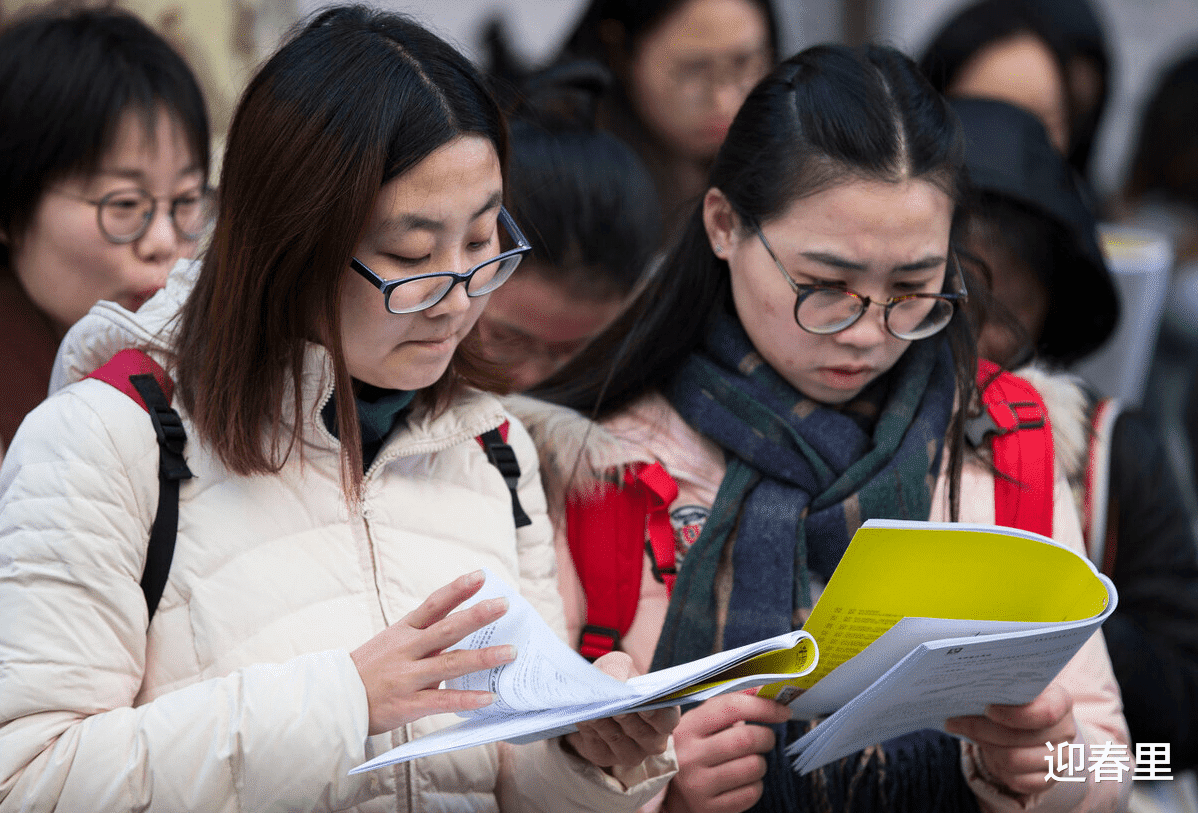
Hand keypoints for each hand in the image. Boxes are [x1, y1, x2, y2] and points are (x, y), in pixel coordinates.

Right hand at [351, 570, 515, 734]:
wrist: (334, 699)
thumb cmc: (369, 669)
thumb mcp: (391, 642)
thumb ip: (424, 637)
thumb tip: (463, 631)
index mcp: (403, 631)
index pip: (434, 604)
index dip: (458, 589)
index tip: (481, 576)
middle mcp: (407, 650)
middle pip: (447, 629)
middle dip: (477, 615)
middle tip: (504, 604)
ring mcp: (408, 677)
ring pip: (450, 663)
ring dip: (483, 657)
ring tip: (510, 652)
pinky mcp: (408, 704)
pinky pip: (442, 700)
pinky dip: (466, 698)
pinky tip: (488, 696)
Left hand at [564, 652, 679, 767]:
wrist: (590, 693)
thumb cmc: (613, 677)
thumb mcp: (617, 665)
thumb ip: (619, 669)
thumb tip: (617, 684)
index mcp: (664, 716)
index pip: (668, 720)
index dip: (658, 715)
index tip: (643, 706)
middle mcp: (651, 740)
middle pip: (643, 734)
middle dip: (627, 718)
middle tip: (614, 706)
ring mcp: (628, 752)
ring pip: (618, 740)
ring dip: (604, 724)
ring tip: (593, 709)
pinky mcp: (604, 757)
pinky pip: (598, 746)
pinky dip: (590, 730)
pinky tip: (583, 717)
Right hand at [664, 692, 791, 812]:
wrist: (673, 795)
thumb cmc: (694, 750)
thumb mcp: (701, 724)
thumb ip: (729, 706)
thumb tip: (763, 690)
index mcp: (687, 727)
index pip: (730, 707)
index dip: (762, 706)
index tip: (782, 710)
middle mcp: (688, 756)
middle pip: (746, 739)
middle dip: (767, 736)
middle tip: (767, 738)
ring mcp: (698, 785)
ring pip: (753, 767)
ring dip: (761, 762)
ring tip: (749, 761)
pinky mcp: (709, 808)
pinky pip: (751, 793)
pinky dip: (756, 785)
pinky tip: (743, 781)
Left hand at [945, 684, 1075, 796]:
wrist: (1032, 724)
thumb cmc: (1017, 699)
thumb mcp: (1013, 686)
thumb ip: (999, 686)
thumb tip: (963, 686)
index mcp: (1060, 701)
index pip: (1045, 712)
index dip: (1014, 714)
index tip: (986, 708)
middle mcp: (1065, 731)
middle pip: (1018, 738)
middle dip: (980, 729)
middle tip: (954, 721)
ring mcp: (1060, 758)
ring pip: (1013, 761)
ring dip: (986, 747)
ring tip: (970, 733)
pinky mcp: (1050, 779)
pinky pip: (1018, 781)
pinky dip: (998, 768)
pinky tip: (988, 751)